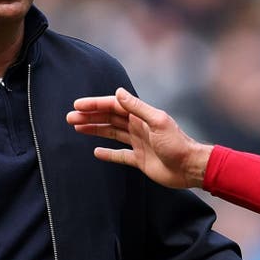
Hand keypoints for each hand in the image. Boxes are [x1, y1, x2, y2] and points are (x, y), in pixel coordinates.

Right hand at [67, 88, 211, 188]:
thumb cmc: (177, 143)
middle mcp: (138, 127)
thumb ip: (137, 108)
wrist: (190, 167)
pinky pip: (120, 155)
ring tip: (77, 128)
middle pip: (109, 119)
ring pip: (112, 134)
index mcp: (141, 116)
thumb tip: (118, 92)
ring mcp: (138, 143)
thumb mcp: (157, 121)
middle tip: (70, 118)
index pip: (114, 107)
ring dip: (95, 130)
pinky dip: (108, 153)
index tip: (78, 105)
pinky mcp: (139, 159)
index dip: (95, 105)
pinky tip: (96, 151)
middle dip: (90, 117)